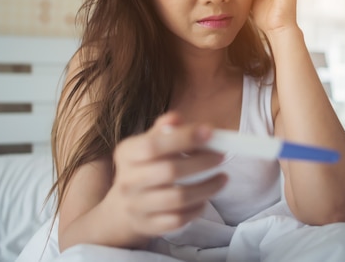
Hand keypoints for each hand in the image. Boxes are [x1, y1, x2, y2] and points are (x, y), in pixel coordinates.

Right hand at [107, 112, 226, 239]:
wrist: (122, 209)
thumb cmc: (143, 168)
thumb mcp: (146, 144)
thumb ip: (163, 131)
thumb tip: (176, 118)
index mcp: (127, 154)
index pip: (153, 145)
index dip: (183, 138)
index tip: (209, 132)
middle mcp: (129, 181)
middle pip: (169, 171)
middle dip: (201, 162)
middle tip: (221, 156)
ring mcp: (137, 206)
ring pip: (178, 198)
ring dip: (207, 187)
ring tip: (222, 178)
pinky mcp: (149, 226)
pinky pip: (179, 219)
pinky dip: (197, 208)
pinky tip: (205, 198)